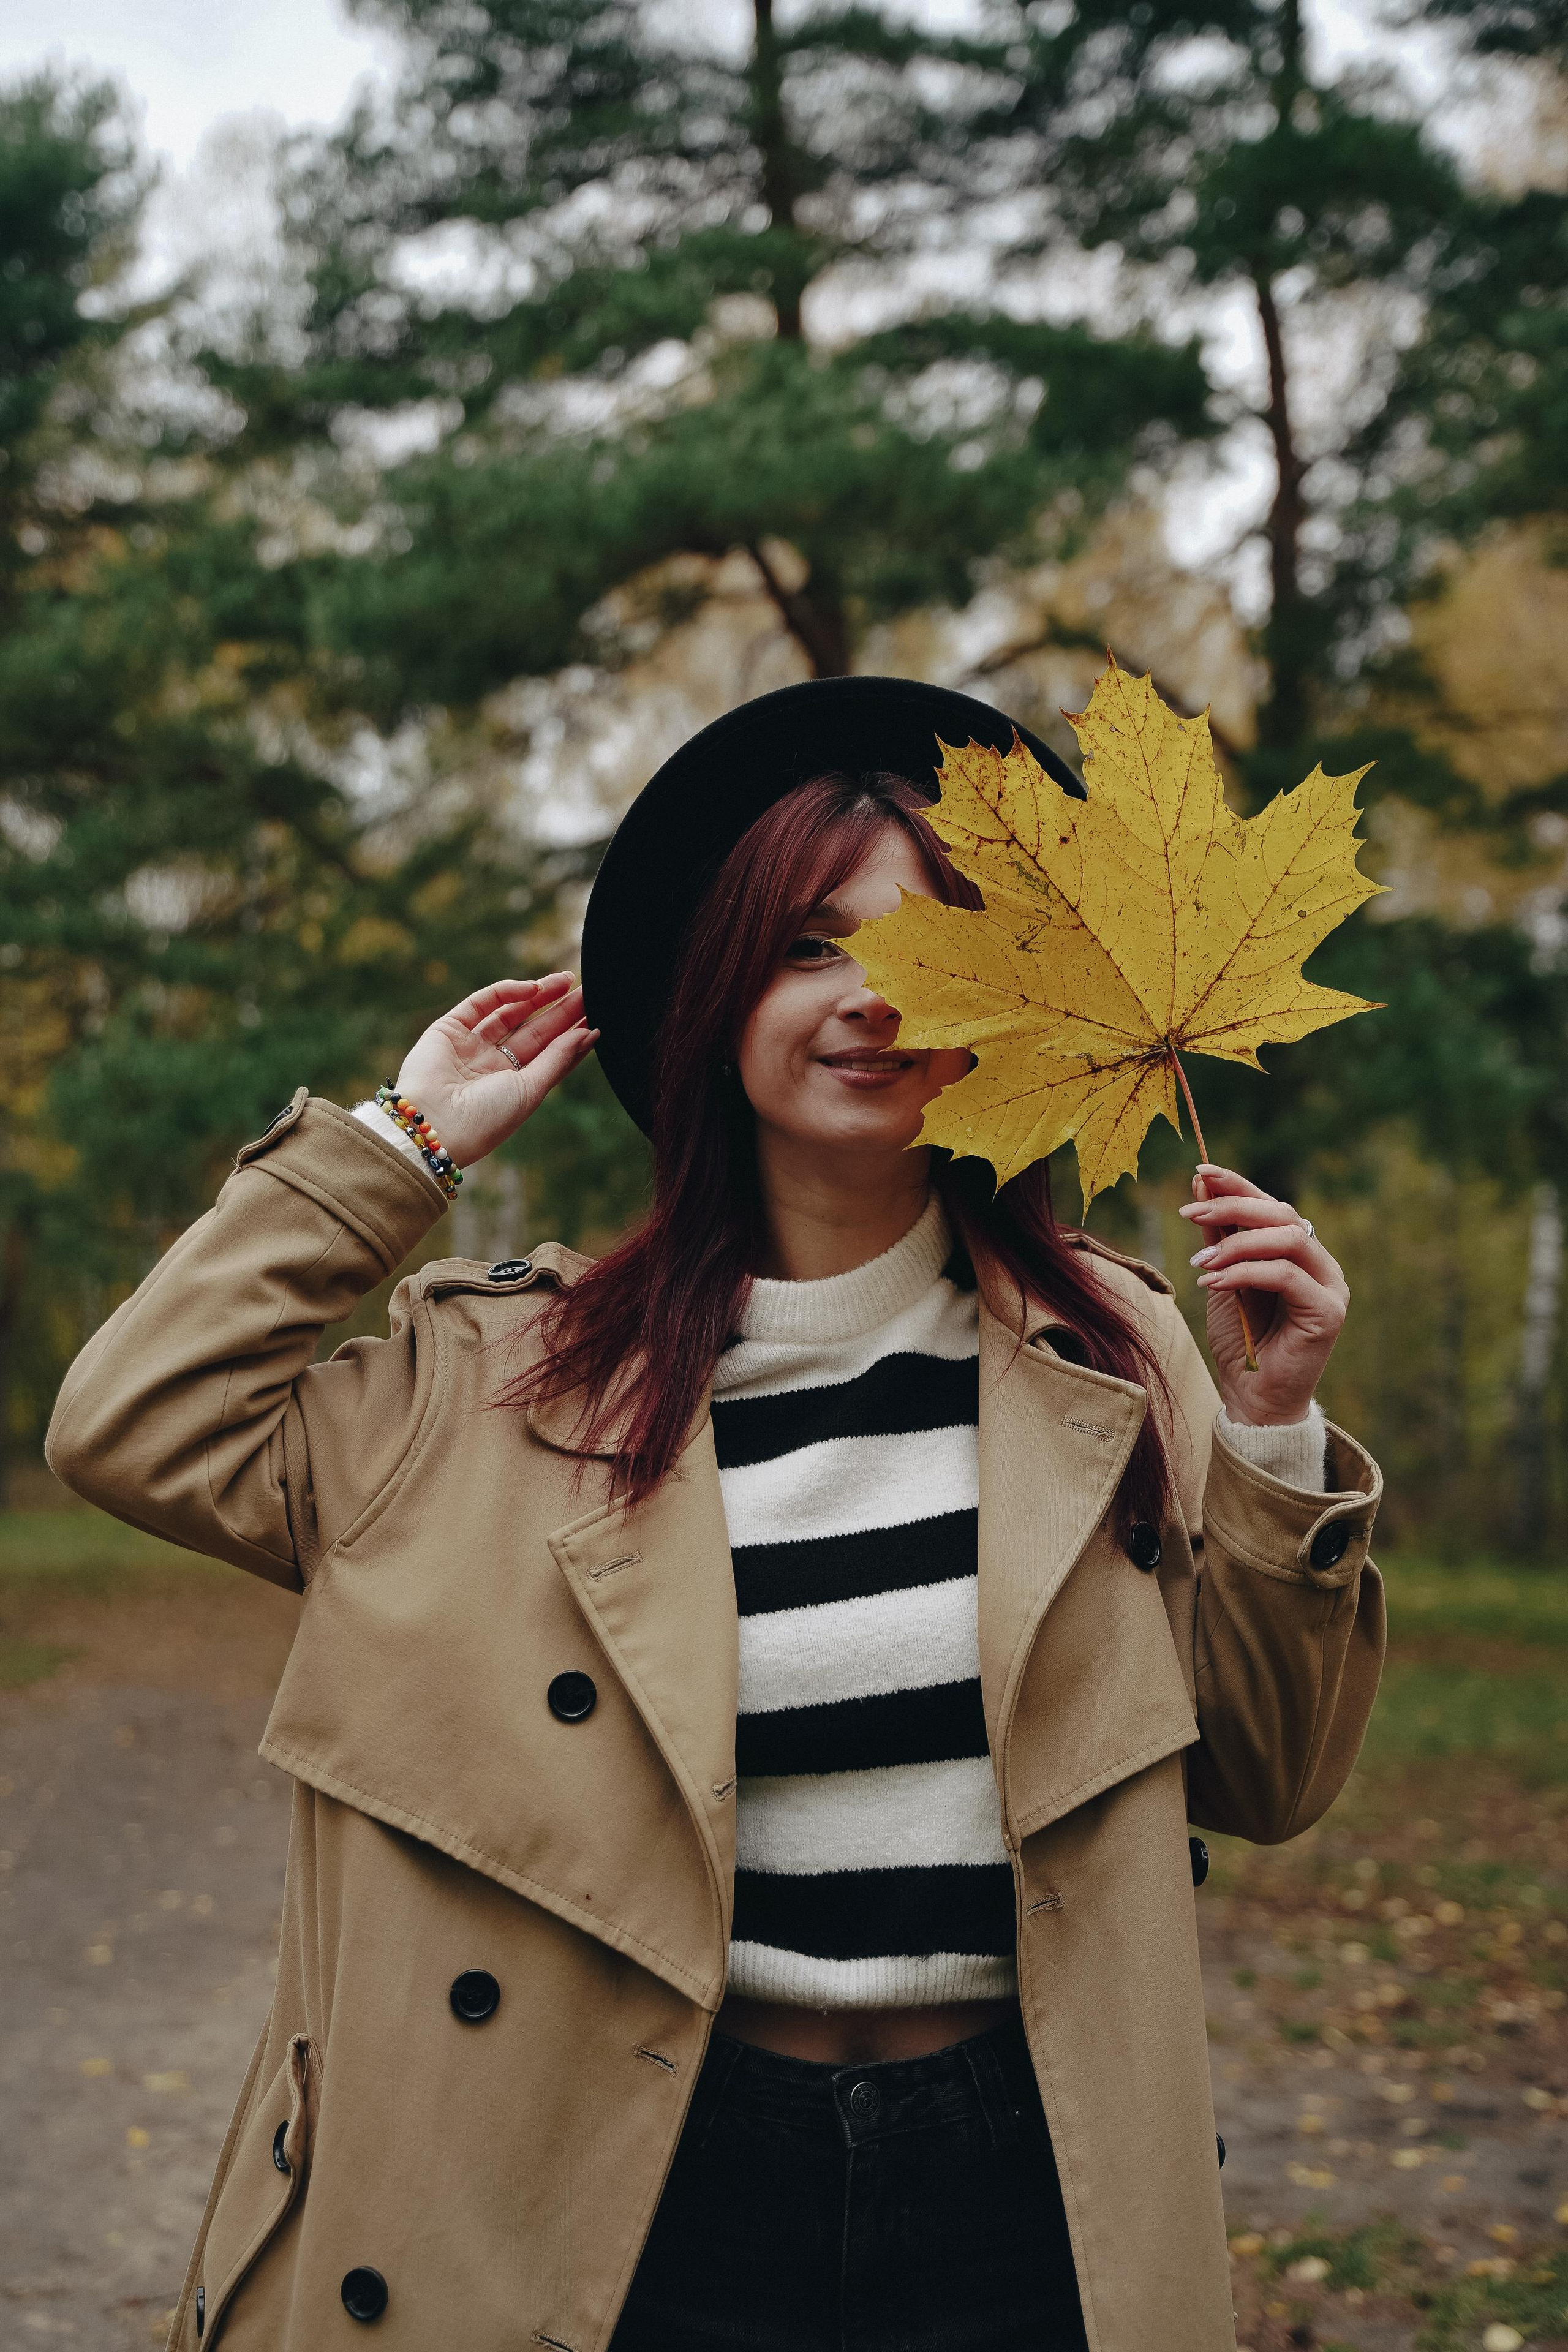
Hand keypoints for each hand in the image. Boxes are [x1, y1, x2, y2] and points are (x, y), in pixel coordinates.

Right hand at [392, 976, 597, 1169]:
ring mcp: (469, 1046)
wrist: (434, 1125)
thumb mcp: (530, 1090)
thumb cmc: (486, 1118)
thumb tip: (590, 1033)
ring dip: (539, 995)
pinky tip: (534, 988)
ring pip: (510, 1012)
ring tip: (568, 981)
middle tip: (589, 991)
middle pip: (534, 1032)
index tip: (596, 1015)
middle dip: (560, 1011)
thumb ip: (558, 1059)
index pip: (548, 1055)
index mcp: (512, 1087)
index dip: (572, 1035)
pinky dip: (507, 992)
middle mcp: (491, 1066)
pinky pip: (481, 1003)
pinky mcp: (448, 1029)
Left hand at [1178, 1165, 1347, 1426]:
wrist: (1252, 1398)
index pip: (1272, 1205)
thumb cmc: (1240, 1340)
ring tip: (1200, 1261)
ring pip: (1290, 1238)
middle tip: (1190, 1212)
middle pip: (1283, 1214)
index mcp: (1299, 1252)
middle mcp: (1321, 1264)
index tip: (1200, 1171)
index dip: (1238, 1184)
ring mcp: (1330, 1287)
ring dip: (1238, 1243)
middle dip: (1233, 1207)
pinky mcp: (1328, 1312)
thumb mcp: (1221, 1277)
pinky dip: (1246, 1273)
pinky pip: (1287, 1275)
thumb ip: (1217, 1235)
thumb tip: (1201, 1181)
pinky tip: (1213, 1282)